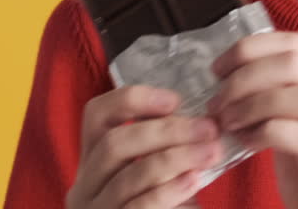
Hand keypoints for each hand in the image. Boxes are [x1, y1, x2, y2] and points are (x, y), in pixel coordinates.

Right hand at [66, 85, 222, 208]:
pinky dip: (169, 190)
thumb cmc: (162, 206)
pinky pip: (139, 206)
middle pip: (114, 144)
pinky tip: (194, 180)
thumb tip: (200, 122)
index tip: (175, 100)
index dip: (133, 100)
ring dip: (176, 158)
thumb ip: (165, 145)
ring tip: (211, 152)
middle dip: (166, 131)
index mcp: (93, 159)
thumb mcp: (156, 171)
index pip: (96, 115)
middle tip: (208, 128)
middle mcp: (85, 184)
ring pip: (129, 176)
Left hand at [206, 32, 297, 208]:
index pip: (297, 43)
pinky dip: (264, 131)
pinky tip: (246, 143)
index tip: (219, 68)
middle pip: (296, 61)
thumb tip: (232, 77)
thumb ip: (281, 100)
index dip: (251, 49)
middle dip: (246, 75)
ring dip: (252, 103)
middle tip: (218, 99)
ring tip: (227, 121)